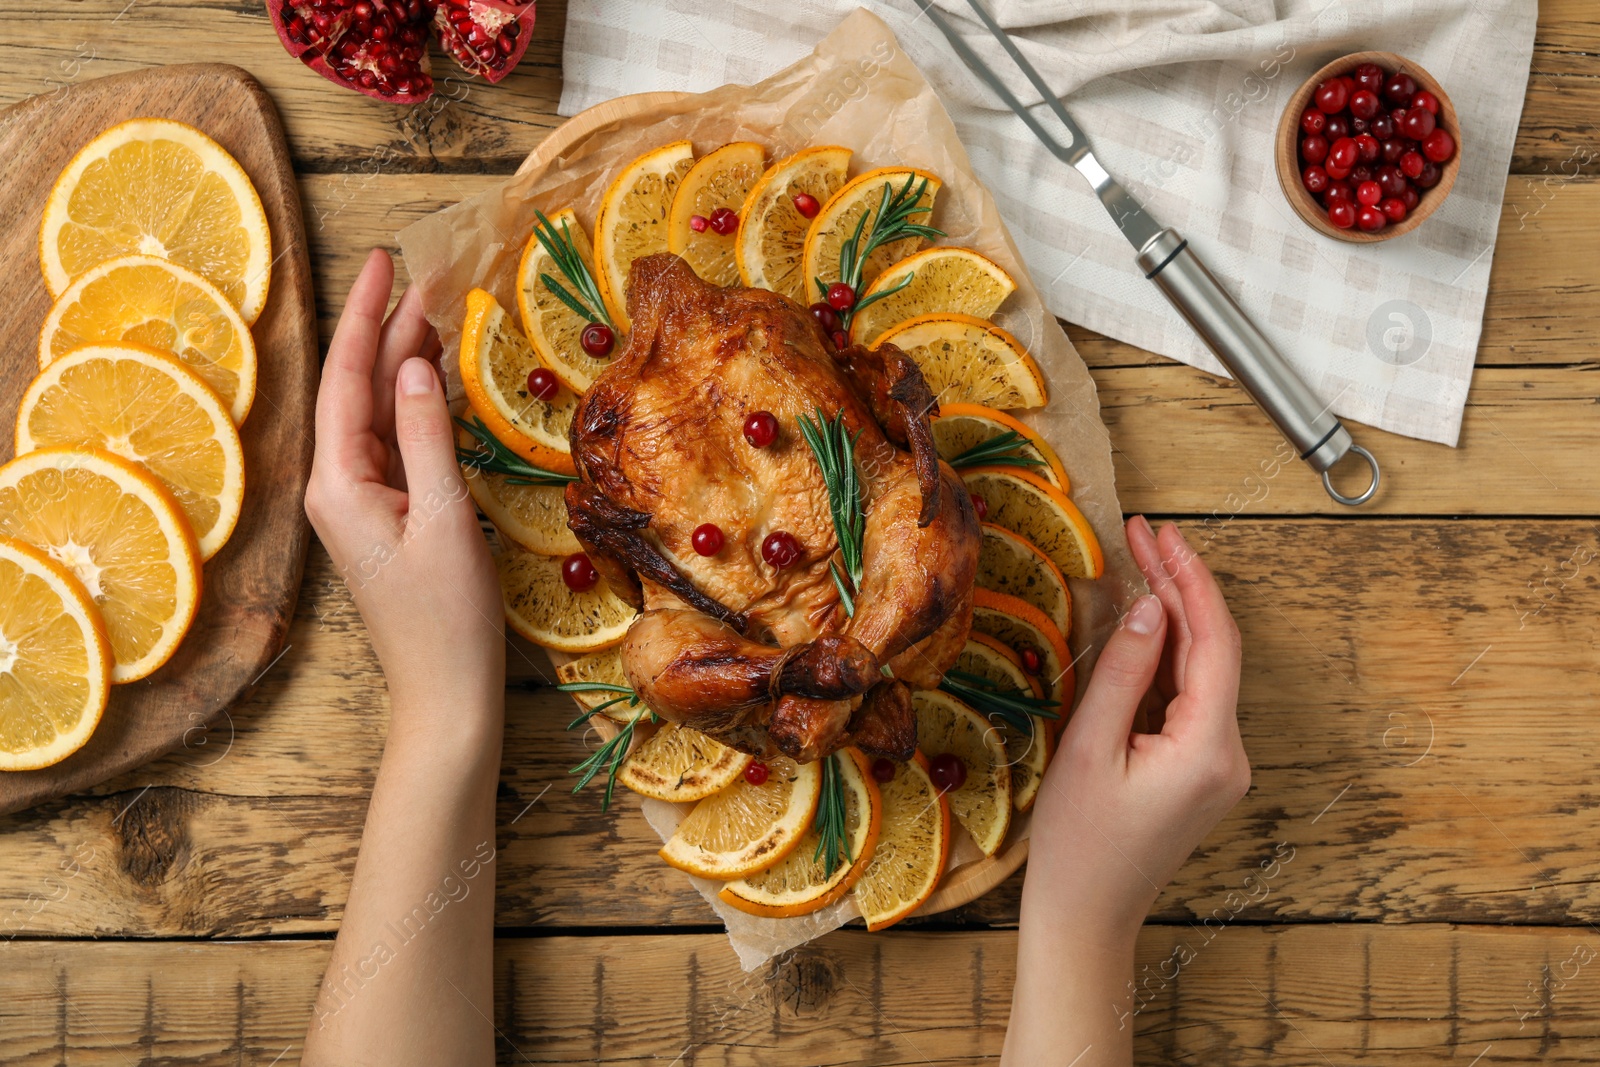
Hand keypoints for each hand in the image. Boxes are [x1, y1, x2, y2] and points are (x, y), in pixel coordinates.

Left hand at [305, 249, 502, 742]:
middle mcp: (340, 486)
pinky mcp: (390, 517)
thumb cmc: (446, 618)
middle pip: (360, 389)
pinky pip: (397, 442)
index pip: (345, 379)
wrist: (446, 694)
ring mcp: (364, 502)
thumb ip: (426, 437)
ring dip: (404, 362)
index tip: (389, 261)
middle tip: (428, 274)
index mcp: (339, 483)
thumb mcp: (444, 519)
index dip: (368, 316)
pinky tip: (436, 377)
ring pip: (378, 412)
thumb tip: (415, 366)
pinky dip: (417, 404)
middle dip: (390, 329)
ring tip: (435, 309)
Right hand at [1002, 518, 1246, 1065]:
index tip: (1159, 533)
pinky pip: (1190, 695)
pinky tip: (1145, 620)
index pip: (1214, 641)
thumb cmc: (1078, 844)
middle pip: (1213, 648)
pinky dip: (1168, 653)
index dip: (1189, 579)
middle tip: (1142, 532)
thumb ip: (1123, 673)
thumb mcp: (1090, 749)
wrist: (1086, 916)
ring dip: (1173, 615)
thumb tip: (1147, 608)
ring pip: (1203, 668)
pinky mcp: (1201, 770)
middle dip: (1179, 586)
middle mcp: (1229, 754)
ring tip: (1140, 560)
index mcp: (1209, 748)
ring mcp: (1219, 764)